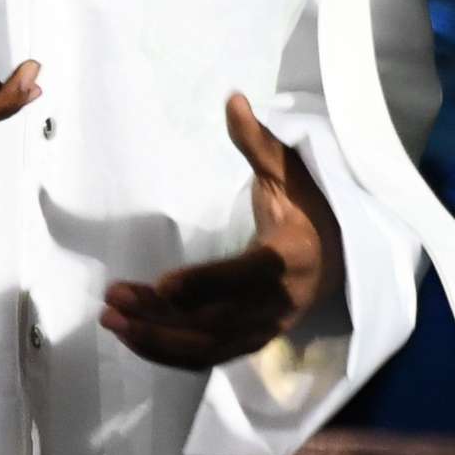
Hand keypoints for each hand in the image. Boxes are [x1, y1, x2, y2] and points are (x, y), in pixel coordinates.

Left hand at [99, 93, 344, 369]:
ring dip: (157, 339)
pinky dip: (169, 351)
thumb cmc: (310, 205)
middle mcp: (282, 302)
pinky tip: (131, 334)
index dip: (207, 284)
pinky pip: (210, 355)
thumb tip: (233, 98)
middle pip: (220, 321)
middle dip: (163, 316)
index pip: (250, 276)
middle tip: (113, 300)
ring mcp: (268, 327)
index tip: (163, 285)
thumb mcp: (291, 170)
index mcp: (294, 256)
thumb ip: (259, 142)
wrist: (344, 253)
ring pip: (210, 346)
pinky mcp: (253, 340)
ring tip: (109, 318)